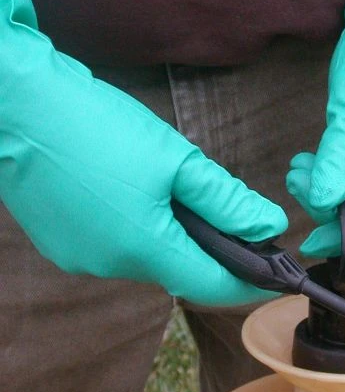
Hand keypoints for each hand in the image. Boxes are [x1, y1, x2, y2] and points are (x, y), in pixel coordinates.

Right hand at [0, 0, 286, 304]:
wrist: (16, 105)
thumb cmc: (96, 125)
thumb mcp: (175, 159)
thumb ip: (226, 200)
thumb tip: (268, 227)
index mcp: (144, 248)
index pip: (211, 285)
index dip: (247, 282)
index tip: (273, 272)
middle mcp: (110, 265)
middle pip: (177, 268)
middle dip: (207, 247)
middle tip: (226, 212)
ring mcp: (79, 257)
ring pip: (144, 255)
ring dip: (167, 233)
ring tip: (168, 188)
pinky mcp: (60, 242)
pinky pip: (112, 244)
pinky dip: (133, 227)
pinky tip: (129, 189)